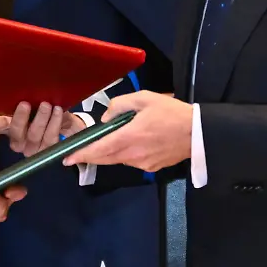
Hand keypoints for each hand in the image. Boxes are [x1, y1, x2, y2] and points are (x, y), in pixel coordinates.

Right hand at [0, 101, 86, 156]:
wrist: (68, 126)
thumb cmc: (45, 112)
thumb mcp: (35, 105)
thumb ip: (22, 102)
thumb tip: (13, 93)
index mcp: (11, 128)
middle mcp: (19, 142)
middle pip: (17, 133)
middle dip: (21, 118)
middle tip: (25, 103)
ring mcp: (33, 149)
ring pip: (35, 136)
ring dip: (41, 119)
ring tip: (48, 105)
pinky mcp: (48, 152)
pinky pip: (51, 138)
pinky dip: (55, 123)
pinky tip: (58, 111)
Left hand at [63, 91, 192, 171]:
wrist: (199, 132)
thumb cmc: (171, 112)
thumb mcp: (144, 98)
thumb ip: (120, 105)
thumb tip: (106, 118)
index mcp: (129, 137)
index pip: (99, 149)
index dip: (82, 154)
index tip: (67, 158)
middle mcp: (133, 154)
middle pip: (105, 158)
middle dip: (89, 156)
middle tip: (76, 154)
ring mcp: (143, 163)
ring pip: (118, 160)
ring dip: (108, 153)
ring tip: (106, 141)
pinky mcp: (152, 167)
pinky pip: (131, 161)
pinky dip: (124, 154)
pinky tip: (129, 143)